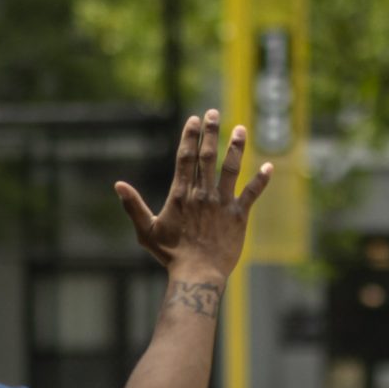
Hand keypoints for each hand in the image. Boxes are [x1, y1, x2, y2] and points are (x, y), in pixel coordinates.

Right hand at [114, 111, 274, 282]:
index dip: (190, 136)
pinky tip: (270, 166)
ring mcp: (222, 203)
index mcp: (181, 195)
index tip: (194, 120)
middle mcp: (202, 194)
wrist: (198, 274)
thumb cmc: (171, 255)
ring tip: (241, 129)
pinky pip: (252, 193)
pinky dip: (261, 180)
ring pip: (230, 168)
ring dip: (236, 147)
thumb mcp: (147, 231)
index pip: (185, 158)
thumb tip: (118, 185)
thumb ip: (134, 206)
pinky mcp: (238, 216)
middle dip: (211, 132)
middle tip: (214, 112)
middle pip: (207, 156)